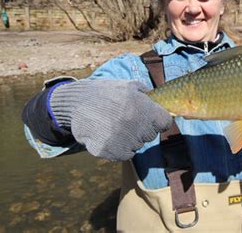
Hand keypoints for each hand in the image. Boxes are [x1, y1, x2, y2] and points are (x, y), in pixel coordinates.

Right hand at [50, 80, 172, 160]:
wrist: (77, 101)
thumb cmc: (106, 92)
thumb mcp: (130, 86)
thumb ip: (148, 96)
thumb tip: (160, 104)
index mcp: (144, 108)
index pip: (165, 123)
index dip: (158, 120)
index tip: (150, 118)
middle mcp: (135, 125)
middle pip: (150, 135)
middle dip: (142, 129)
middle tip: (126, 119)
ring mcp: (122, 140)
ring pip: (137, 146)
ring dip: (130, 139)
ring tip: (114, 125)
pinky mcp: (109, 151)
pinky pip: (124, 155)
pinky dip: (119, 148)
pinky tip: (108, 135)